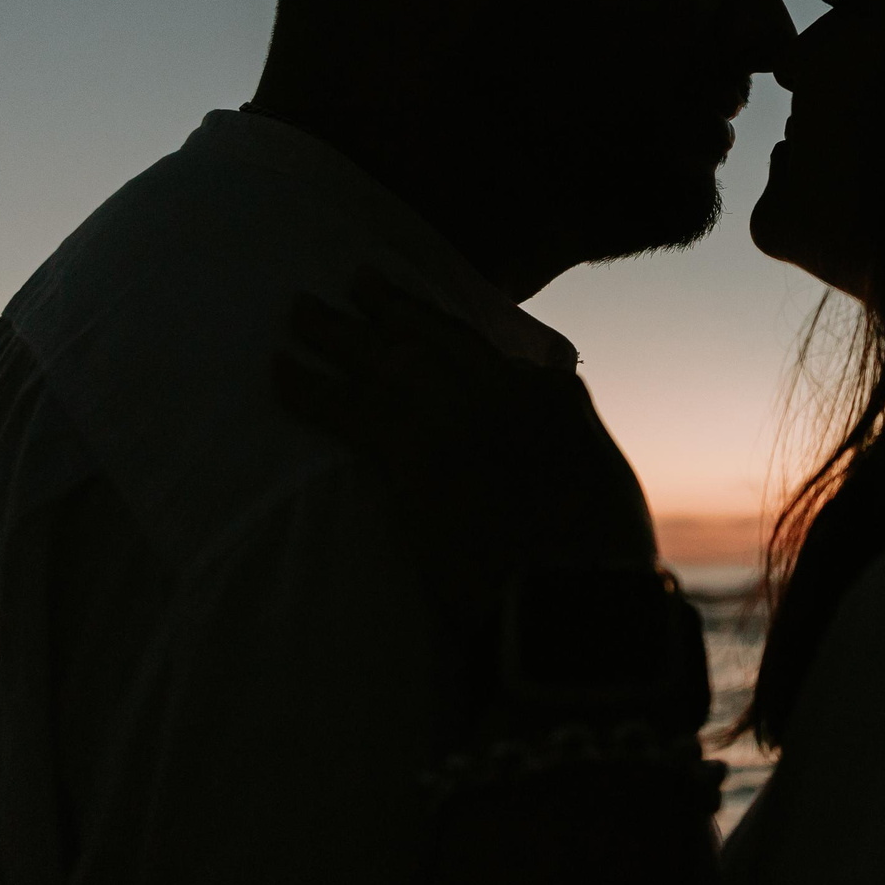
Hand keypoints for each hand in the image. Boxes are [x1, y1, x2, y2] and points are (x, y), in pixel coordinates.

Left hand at [274, 269, 655, 641]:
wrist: (573, 604)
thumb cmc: (601, 562)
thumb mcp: (604, 483)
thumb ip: (571, 441)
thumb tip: (550, 424)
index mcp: (553, 397)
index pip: (494, 351)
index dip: (448, 334)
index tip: (424, 325)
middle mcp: (503, 390)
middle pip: (432, 337)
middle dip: (390, 306)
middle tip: (356, 280)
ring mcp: (456, 416)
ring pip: (384, 358)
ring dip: (336, 332)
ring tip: (300, 309)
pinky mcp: (413, 454)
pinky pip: (346, 408)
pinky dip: (308, 386)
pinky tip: (280, 370)